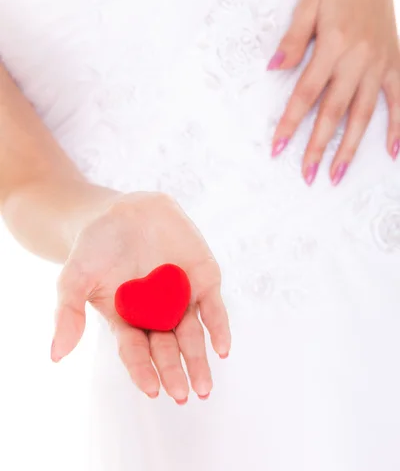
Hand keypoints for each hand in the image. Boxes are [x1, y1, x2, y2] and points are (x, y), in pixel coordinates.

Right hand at [51, 191, 230, 403]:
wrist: (124, 210)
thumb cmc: (96, 246)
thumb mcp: (75, 277)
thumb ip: (68, 313)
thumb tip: (56, 355)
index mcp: (127, 320)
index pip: (136, 351)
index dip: (143, 371)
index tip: (152, 390)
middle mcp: (156, 314)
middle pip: (167, 348)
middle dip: (174, 372)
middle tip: (182, 394)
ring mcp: (181, 297)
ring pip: (193, 334)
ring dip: (199, 360)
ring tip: (202, 386)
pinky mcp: (202, 278)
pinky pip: (214, 307)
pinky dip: (219, 327)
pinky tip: (222, 348)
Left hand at [268, 0, 399, 184]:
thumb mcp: (307, 3)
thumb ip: (293, 40)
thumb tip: (273, 70)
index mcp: (335, 44)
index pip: (306, 94)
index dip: (291, 123)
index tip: (278, 148)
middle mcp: (360, 58)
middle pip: (334, 112)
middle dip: (318, 146)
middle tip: (306, 176)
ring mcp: (381, 62)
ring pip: (364, 113)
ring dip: (351, 146)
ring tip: (338, 175)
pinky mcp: (395, 60)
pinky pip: (398, 98)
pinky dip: (398, 126)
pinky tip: (393, 152)